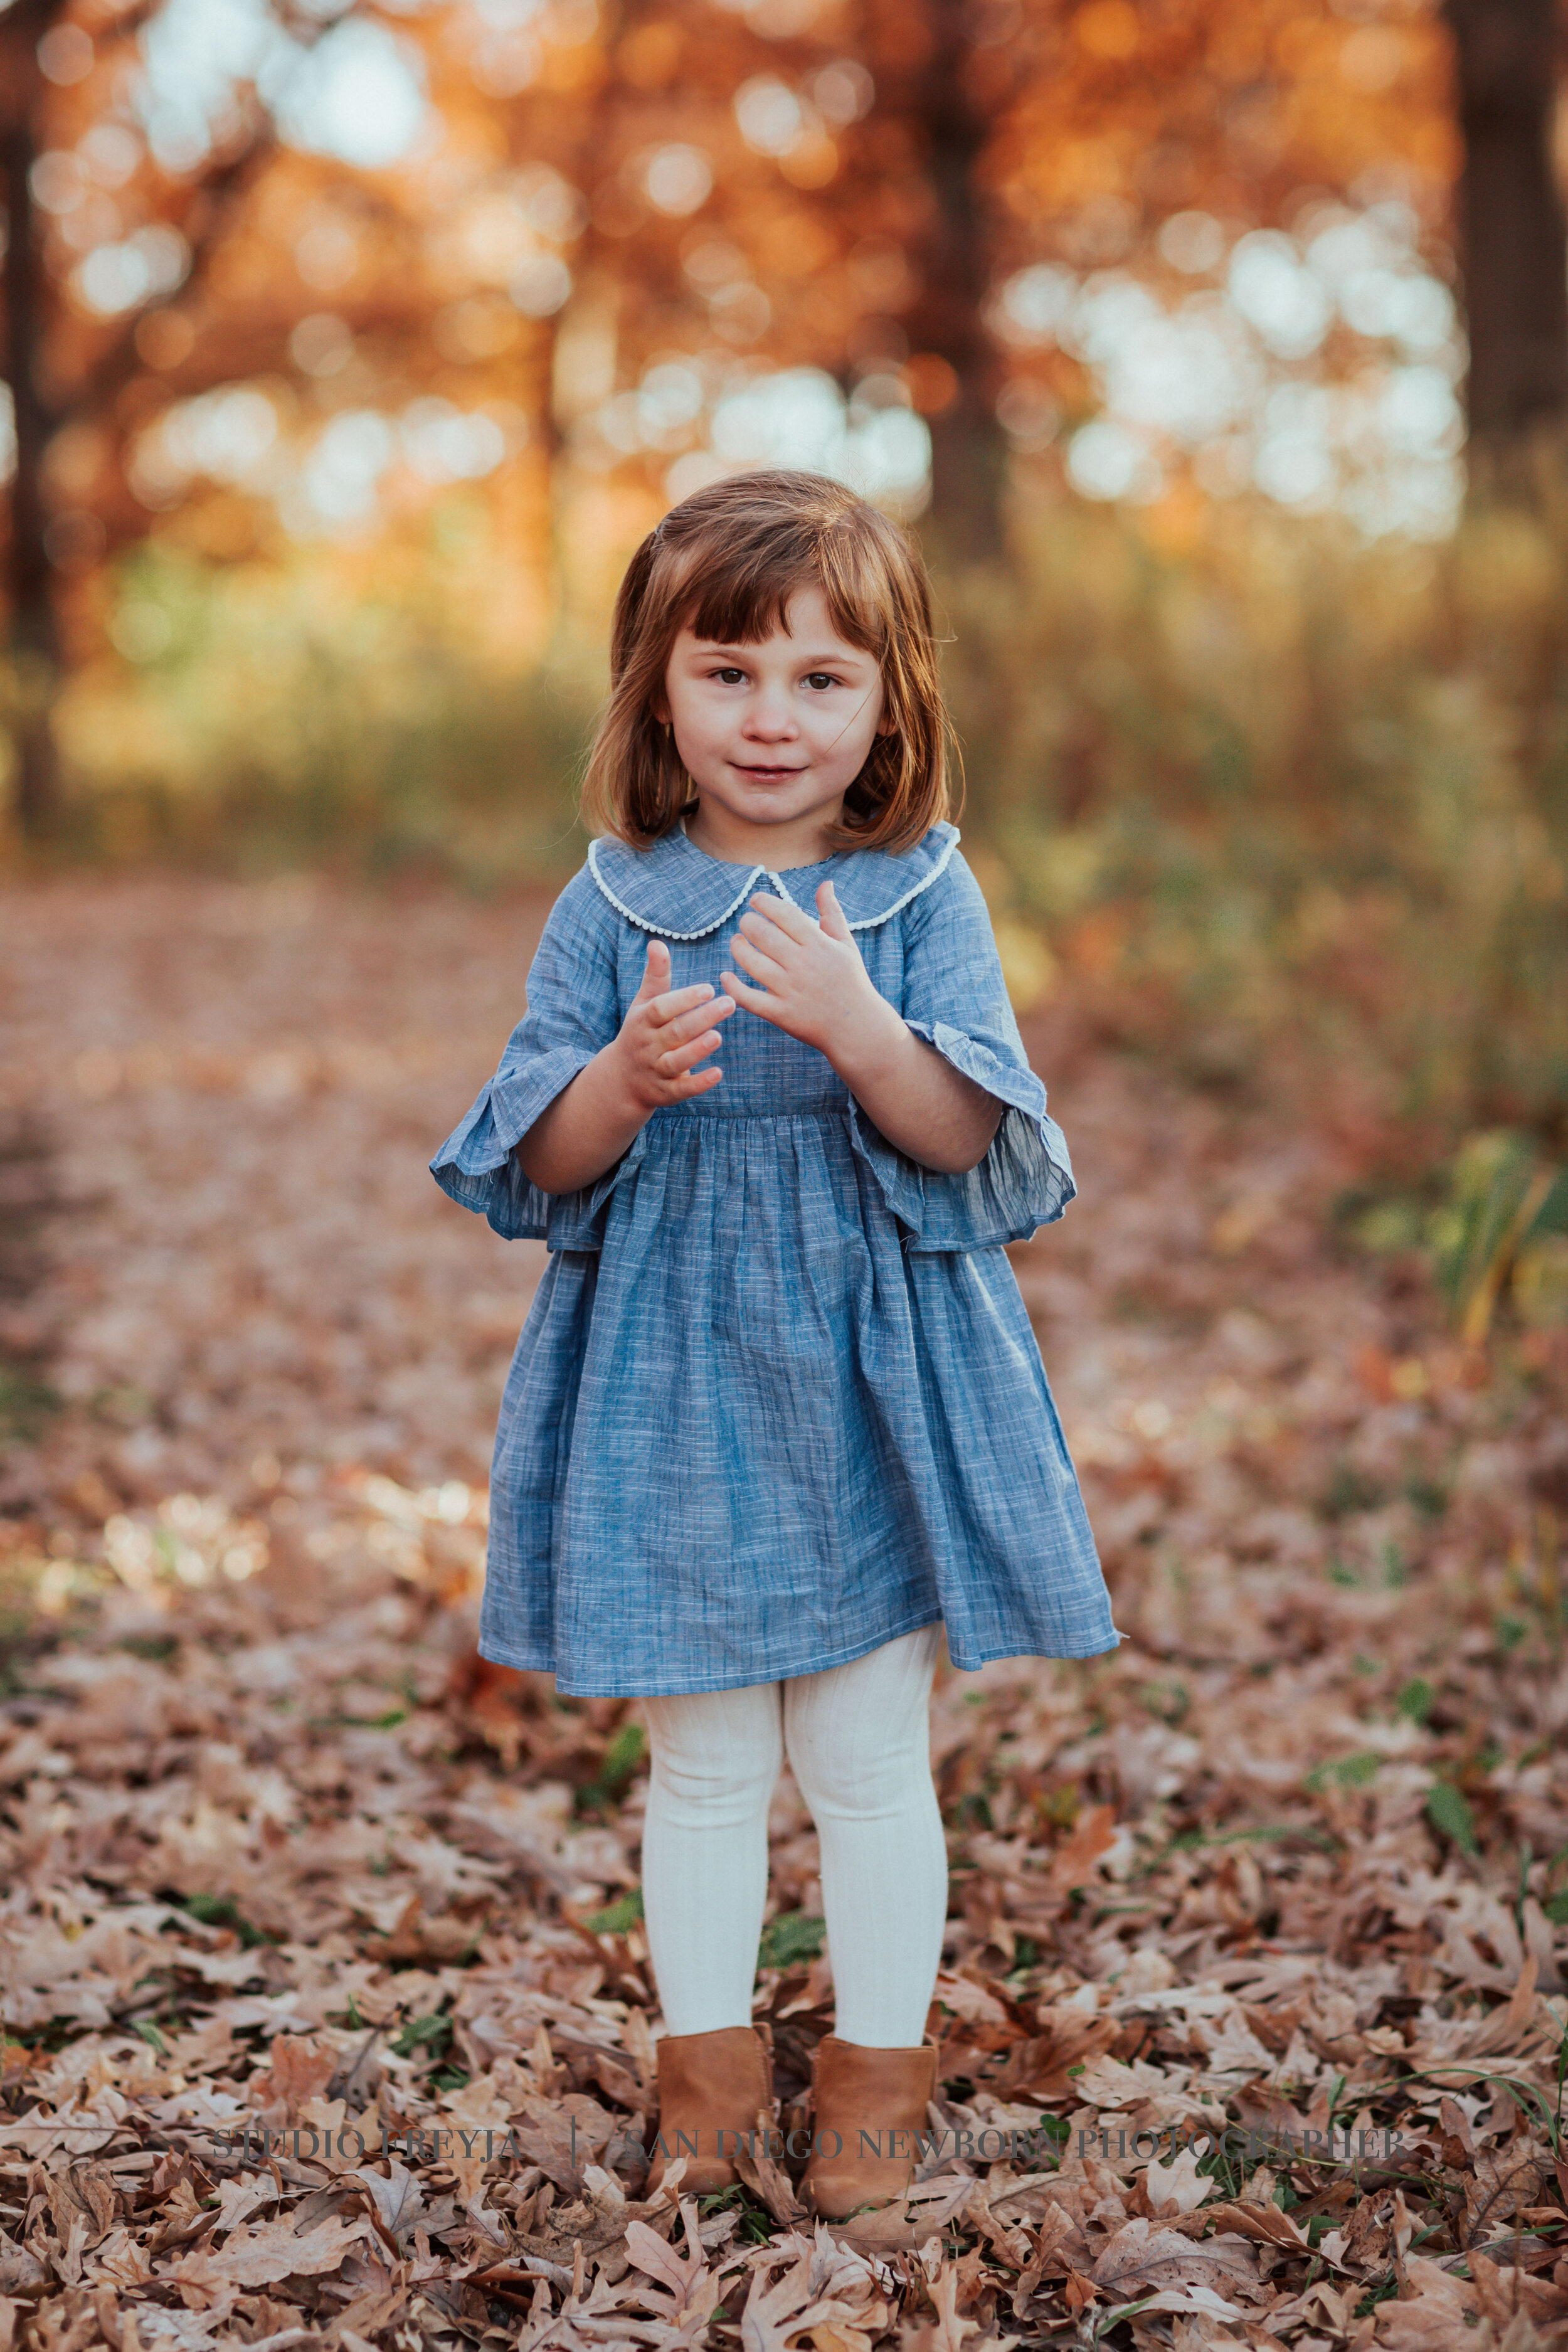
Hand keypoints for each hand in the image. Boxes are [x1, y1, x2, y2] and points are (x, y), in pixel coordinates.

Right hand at [612, 939, 734, 1111]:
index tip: (709, 988)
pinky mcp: (665, 1093)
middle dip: (701, 1018)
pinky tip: (718, 1073)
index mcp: (643, 1022)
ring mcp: (656, 1070)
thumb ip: (655, 976)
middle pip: (674, 1033)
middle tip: (730, 1003)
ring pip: (676, 1061)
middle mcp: (648, 1046)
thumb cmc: (641, 1032)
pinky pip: (682, 1089)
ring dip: (697, 1050)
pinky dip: (699, 1083)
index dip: (683, 999)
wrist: (621, 1080)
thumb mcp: (643, 1005)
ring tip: (719, 1036)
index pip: (661, 1008)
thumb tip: (657, 942)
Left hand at [721, 882, 899, 1072]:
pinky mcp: (781, 1013)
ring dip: (738, 948)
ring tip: (738, 942)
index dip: (765, 903)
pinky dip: (733, 986)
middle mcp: (803, 964)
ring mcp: (791, 990)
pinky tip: (726, 976)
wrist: (858, 1027)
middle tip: (746, 922)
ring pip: (752, 963)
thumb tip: (826, 884)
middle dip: (748, 922)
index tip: (755, 900)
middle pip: (763, 935)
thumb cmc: (851, 981)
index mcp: (819, 945)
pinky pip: (749, 998)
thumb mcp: (846, 945)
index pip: (785, 914)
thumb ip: (832, 913)